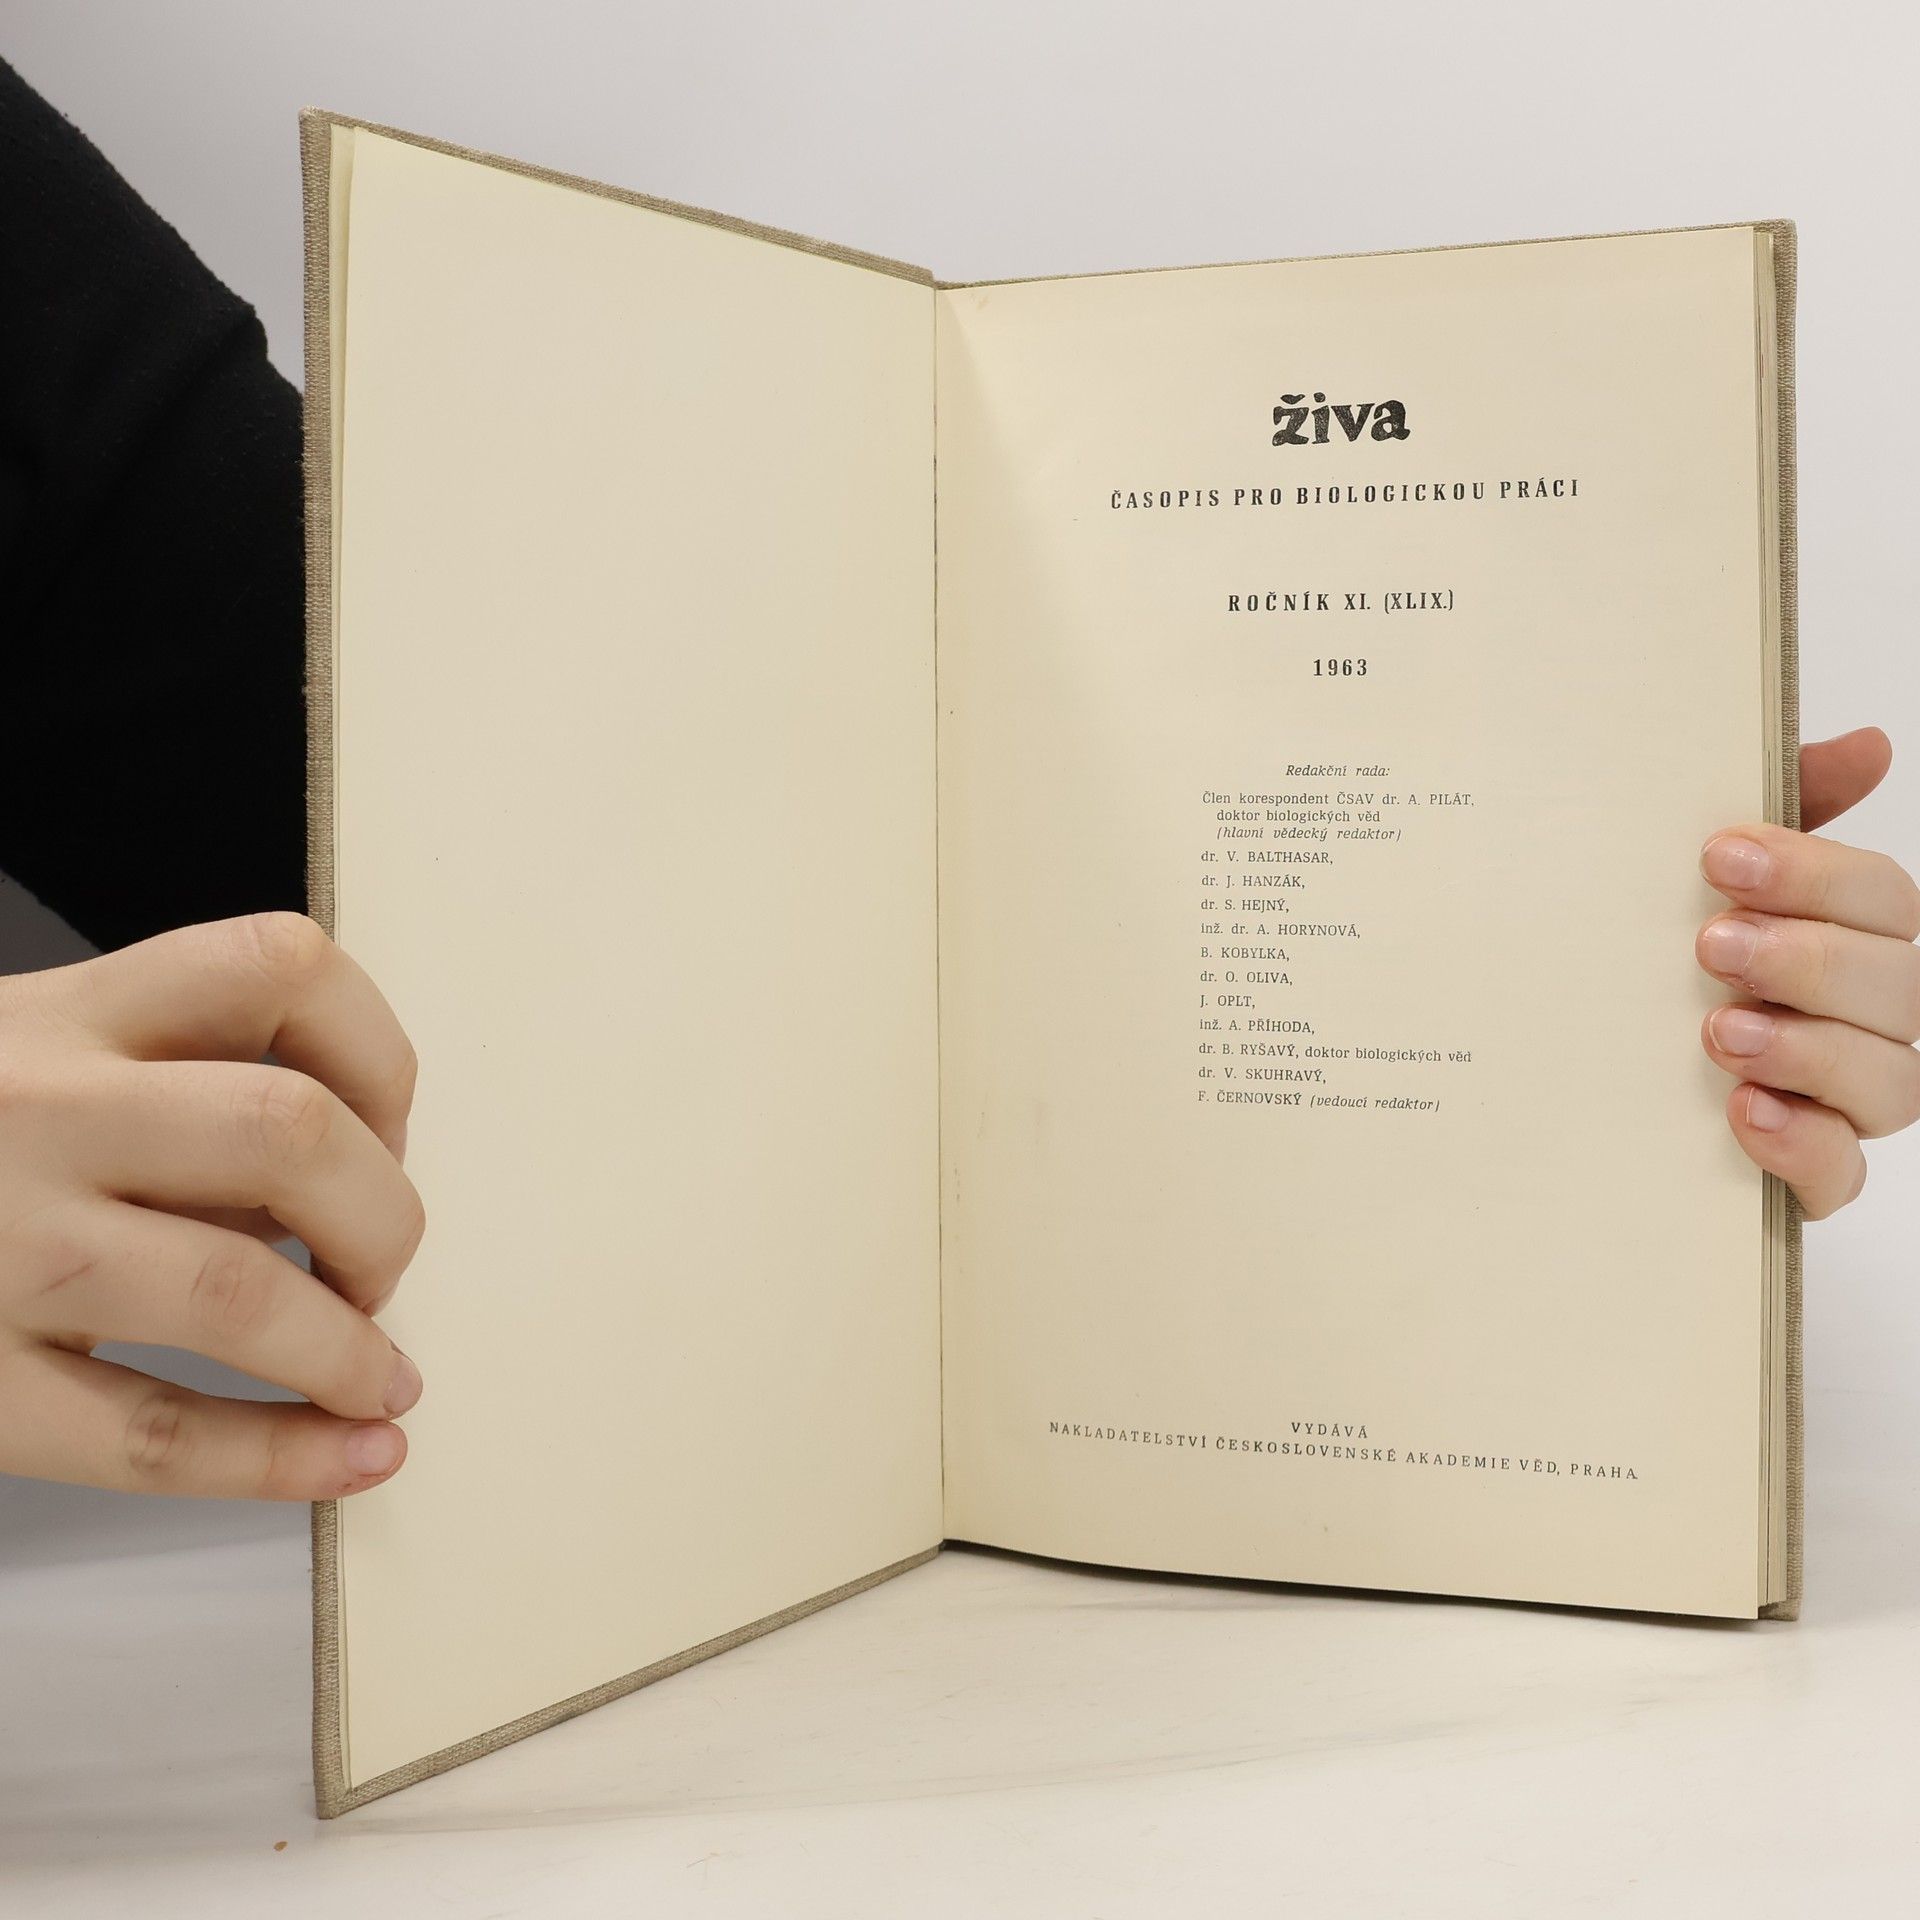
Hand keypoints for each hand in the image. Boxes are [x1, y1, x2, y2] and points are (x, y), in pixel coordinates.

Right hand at [0, 913, 423, 1497]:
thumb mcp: (32, 1054)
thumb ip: (173, 1085)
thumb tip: (352, 1176)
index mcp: (63, 1015)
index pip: (277, 968)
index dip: (376, 1054)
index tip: (384, 1127)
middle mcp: (32, 1112)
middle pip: (288, 1134)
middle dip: (384, 1216)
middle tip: (376, 1266)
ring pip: (233, 1293)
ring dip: (347, 1349)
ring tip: (376, 1380)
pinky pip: (150, 1434)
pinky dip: (278, 1460)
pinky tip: (345, 1462)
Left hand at [1698, 728, 1919, 1217]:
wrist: (1566, 1085)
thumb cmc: (1655, 969)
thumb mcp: (1692, 885)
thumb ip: (1778, 813)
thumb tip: (1869, 744)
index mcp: (1845, 941)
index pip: (1883, 901)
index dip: (1815, 875)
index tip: (1717, 858)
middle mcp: (1861, 1021)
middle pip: (1897, 987)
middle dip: (1808, 959)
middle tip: (1711, 946)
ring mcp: (1839, 1103)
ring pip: (1889, 1083)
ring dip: (1808, 1050)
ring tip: (1718, 1031)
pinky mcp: (1803, 1176)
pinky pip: (1839, 1174)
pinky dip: (1800, 1143)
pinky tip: (1744, 1111)